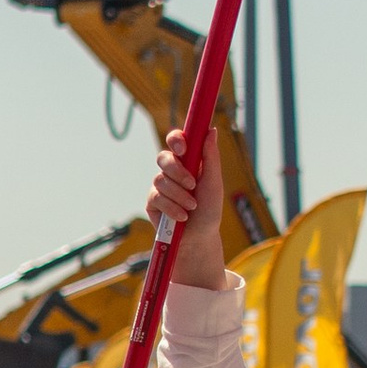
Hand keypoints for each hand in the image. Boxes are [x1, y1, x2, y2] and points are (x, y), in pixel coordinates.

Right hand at [144, 130, 226, 290]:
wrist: (199, 237)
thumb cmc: (209, 209)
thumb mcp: (214, 183)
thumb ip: (210, 158)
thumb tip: (211, 130)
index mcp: (187, 161)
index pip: (176, 140)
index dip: (176, 140)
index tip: (183, 149)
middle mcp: (171, 170)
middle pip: (163, 157)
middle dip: (177, 171)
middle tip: (191, 184)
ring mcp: (160, 186)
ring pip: (161, 180)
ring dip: (179, 195)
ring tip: (192, 207)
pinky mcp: (152, 202)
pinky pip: (157, 198)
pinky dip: (172, 208)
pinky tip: (182, 217)